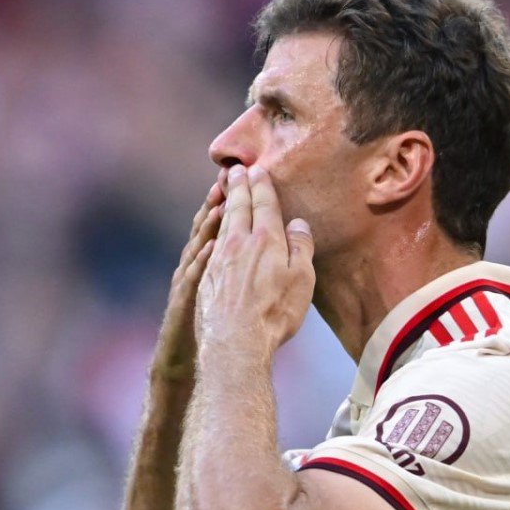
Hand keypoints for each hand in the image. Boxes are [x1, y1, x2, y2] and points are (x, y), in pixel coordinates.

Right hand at [150, 176, 225, 380]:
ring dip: (206, 227)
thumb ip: (236, 262)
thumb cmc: (212, 324)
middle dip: (217, 202)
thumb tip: (254, 239)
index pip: (224, 224)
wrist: (191, 359)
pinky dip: (200, 263)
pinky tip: (209, 250)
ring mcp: (190, 283)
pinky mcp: (184, 302)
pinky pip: (193, 279)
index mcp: (213, 261)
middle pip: (208, 228)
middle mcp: (199, 266)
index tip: (245, 175)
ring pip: (198, 248)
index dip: (232, 200)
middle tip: (226, 176)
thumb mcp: (222, 288)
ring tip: (218, 205)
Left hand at [196, 165, 314, 358]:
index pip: (263, 204)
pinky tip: (212, 229)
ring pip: (221, 222)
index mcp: (266, 240)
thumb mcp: (302, 280)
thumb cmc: (274, 313)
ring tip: (222, 191)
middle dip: (237, 186)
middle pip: (238, 207)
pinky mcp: (207, 274)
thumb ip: (301, 248)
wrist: (235, 340)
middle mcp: (239, 242)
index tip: (256, 169)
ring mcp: (219, 258)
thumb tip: (298, 224)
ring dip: (223, 204)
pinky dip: (212, 228)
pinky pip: (210, 242)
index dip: (260, 185)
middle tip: (233, 170)